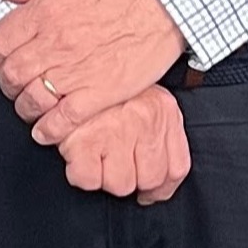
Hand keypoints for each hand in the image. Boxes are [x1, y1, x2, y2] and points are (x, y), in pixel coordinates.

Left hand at [0, 0, 184, 141]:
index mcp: (43, 12)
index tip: (1, 60)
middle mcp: (55, 42)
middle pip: (12, 75)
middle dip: (7, 85)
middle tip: (15, 87)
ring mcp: (77, 69)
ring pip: (33, 100)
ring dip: (26, 108)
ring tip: (30, 108)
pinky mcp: (102, 91)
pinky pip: (65, 119)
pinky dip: (50, 129)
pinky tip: (46, 131)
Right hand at [51, 86, 191, 204]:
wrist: (71, 55)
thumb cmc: (104, 77)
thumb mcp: (144, 91)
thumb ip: (158, 124)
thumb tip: (160, 175)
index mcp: (162, 109)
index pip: (176, 168)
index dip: (161, 188)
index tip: (148, 192)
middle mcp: (144, 121)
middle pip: (149, 180)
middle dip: (131, 178)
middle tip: (114, 163)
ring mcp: (115, 132)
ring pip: (120, 184)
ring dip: (104, 176)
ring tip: (94, 153)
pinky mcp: (83, 140)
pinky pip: (87, 179)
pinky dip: (79, 173)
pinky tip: (77, 155)